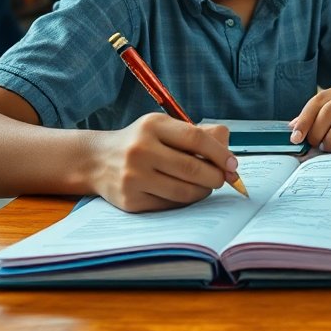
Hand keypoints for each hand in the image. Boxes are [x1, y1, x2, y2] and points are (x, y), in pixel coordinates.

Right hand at [89, 114, 239, 212]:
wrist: (98, 160)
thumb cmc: (141, 142)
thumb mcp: (163, 128)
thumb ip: (197, 135)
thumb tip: (229, 152)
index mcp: (153, 125)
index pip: (196, 139)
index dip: (220, 154)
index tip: (232, 165)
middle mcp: (140, 150)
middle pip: (192, 168)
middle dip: (215, 177)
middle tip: (223, 179)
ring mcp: (133, 177)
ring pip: (184, 191)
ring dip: (203, 191)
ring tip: (205, 186)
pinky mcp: (130, 200)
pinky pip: (169, 205)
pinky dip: (184, 201)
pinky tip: (184, 193)